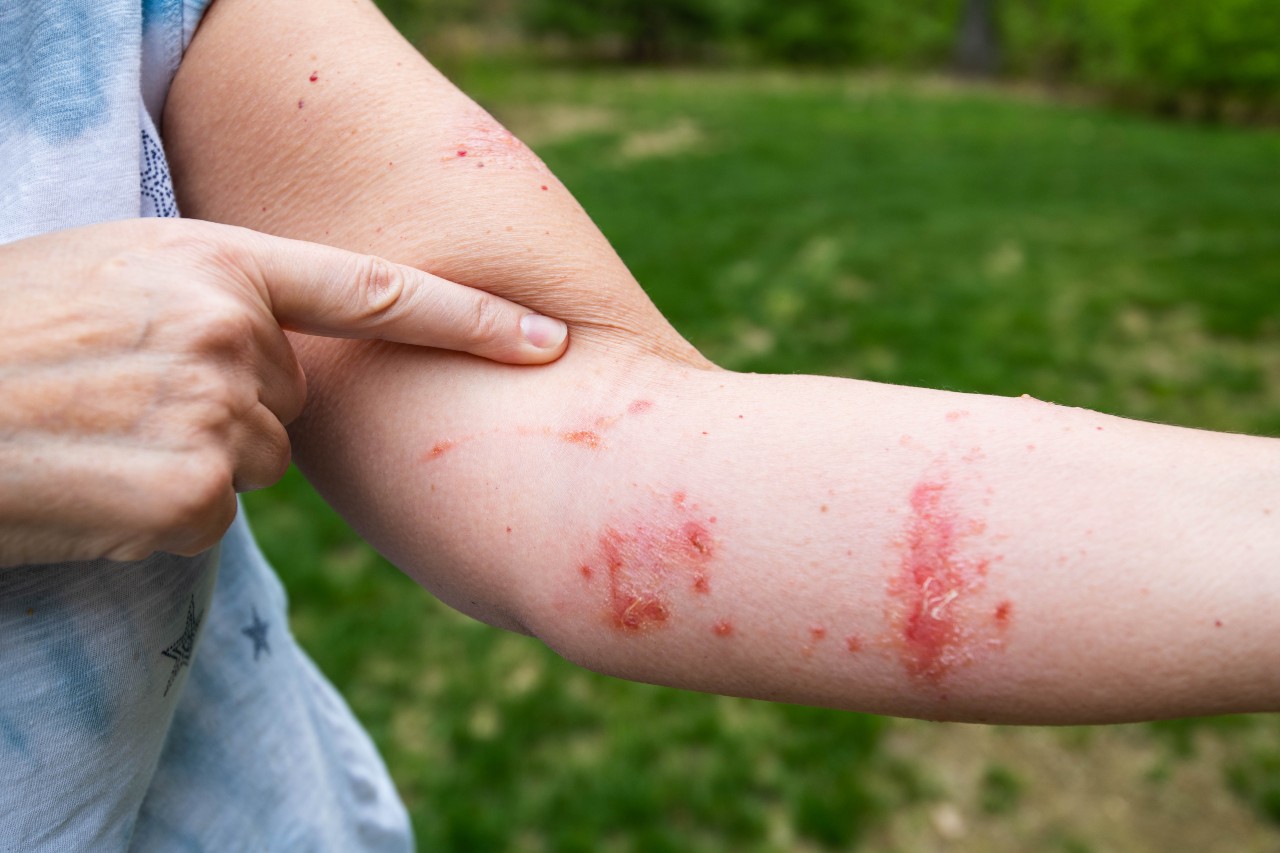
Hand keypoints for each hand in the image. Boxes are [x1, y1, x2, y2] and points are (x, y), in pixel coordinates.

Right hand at [0, 218, 567, 565]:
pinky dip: (164, 515)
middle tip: (133, 398)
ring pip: (257, 464)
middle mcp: (232, 332)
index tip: (547, 340)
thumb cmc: (6, 330)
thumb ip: (219, 299)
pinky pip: (212, 518)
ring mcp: (215, 415)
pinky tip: (96, 485)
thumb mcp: (117, 270)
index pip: (377, 291)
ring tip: (104, 435)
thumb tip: (282, 361)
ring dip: (197, 464)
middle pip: (296, 403)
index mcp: (217, 262)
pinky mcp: (190, 497)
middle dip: (236, 410)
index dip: (472, 318)